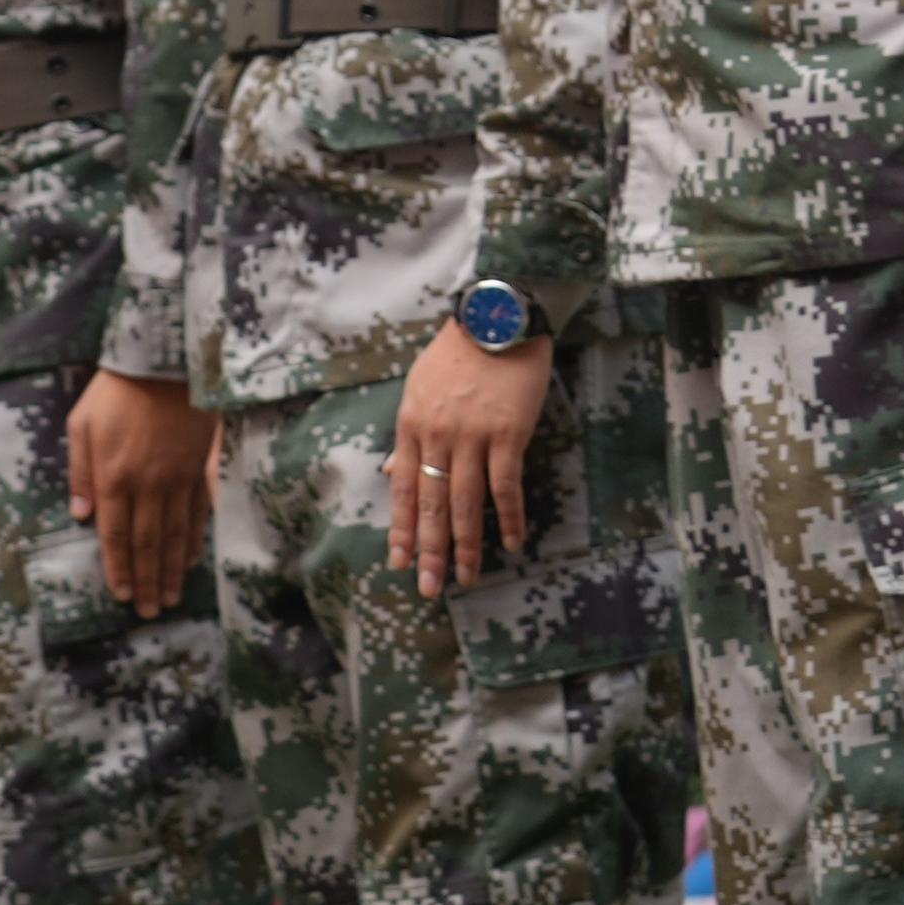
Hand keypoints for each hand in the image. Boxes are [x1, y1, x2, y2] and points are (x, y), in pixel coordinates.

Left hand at [68, 370, 215, 613]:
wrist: (164, 360)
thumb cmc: (115, 391)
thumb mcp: (81, 425)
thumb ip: (80, 472)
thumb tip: (79, 514)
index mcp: (114, 478)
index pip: (116, 535)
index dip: (119, 568)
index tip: (121, 595)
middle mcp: (147, 486)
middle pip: (148, 544)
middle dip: (147, 581)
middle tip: (149, 612)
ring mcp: (177, 480)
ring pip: (175, 536)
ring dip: (172, 570)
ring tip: (169, 597)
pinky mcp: (198, 469)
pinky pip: (198, 514)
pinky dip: (195, 540)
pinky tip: (193, 559)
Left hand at [389, 329, 560, 597]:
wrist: (497, 316)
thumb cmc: (459, 351)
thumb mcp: (419, 387)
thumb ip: (408, 434)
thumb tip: (391, 472)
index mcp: (411, 424)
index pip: (403, 488)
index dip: (402, 528)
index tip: (399, 562)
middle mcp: (436, 435)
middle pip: (432, 503)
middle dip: (429, 550)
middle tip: (429, 587)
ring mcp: (472, 436)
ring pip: (465, 503)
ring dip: (465, 544)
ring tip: (465, 576)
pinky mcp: (507, 434)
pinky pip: (506, 486)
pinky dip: (509, 517)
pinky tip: (512, 542)